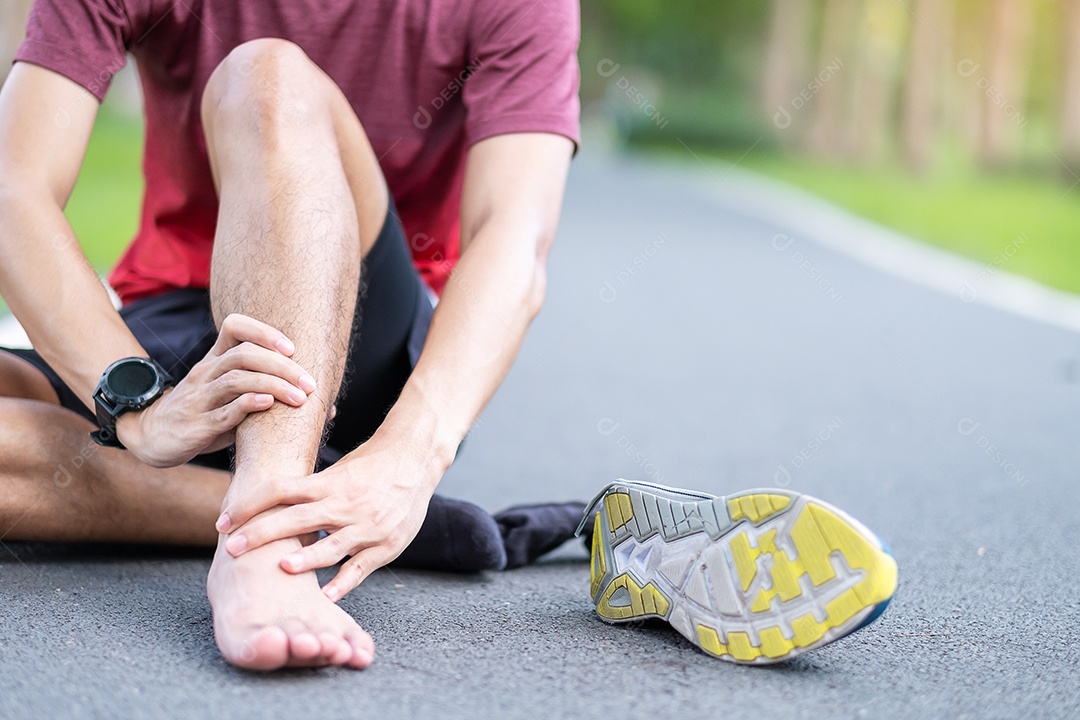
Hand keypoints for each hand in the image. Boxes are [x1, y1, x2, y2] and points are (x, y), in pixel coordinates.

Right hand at [117, 313, 316, 467]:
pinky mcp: (196, 426)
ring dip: (273, 386)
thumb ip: (268, 394)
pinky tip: (268, 405)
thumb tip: (326, 409)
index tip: (292, 348)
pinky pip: (223, 411)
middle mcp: (206, 373)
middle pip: (244, 354)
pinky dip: (248, 406)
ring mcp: (199, 399)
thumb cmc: (204, 414)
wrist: (152, 436)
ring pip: (236, 380)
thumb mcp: (230, 397)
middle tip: (310, 383)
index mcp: (214, 360)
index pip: (234, 326)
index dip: (264, 331)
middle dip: (282, 366)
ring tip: (300, 398)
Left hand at [215, 435, 439, 600]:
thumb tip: (267, 503)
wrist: (415, 460)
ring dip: (304, 560)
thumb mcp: (338, 470)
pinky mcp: (385, 546)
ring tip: (279, 569)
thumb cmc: (371, 464)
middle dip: (260, 534)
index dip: (248, 504)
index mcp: (328, 484)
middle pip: (295, 520)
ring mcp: (366, 527)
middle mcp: (344, 505)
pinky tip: (324, 596)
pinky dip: (341, 584)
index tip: (223, 519)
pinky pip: (359, 569)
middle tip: (231, 548)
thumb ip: (310, 490)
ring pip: (330, 548)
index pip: (279, 490)